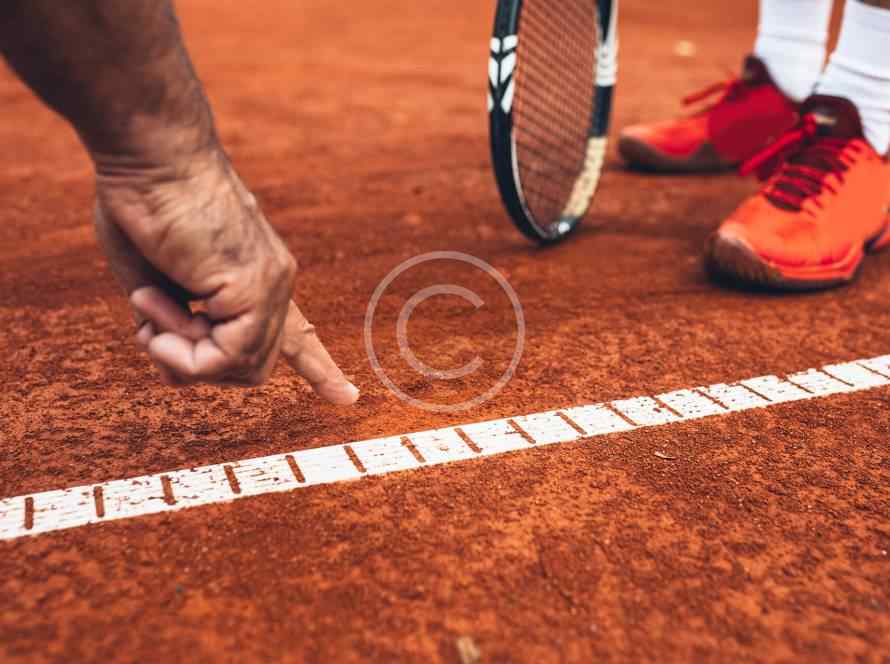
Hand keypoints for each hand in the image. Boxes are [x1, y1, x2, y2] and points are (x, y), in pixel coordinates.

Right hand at [94, 149, 358, 403]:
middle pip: (248, 369)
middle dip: (193, 365)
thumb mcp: (154, 281)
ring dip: (178, 353)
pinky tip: (154, 305)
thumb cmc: (142, 205)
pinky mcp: (254, 286)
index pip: (297, 334)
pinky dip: (180, 349)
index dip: (318, 369)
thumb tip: (178, 370)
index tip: (348, 398)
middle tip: (153, 328)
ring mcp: (271, 285)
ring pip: (237, 370)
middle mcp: (274, 284)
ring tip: (149, 304)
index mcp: (256, 279)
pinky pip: (224, 358)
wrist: (149, 154)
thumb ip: (174, 325)